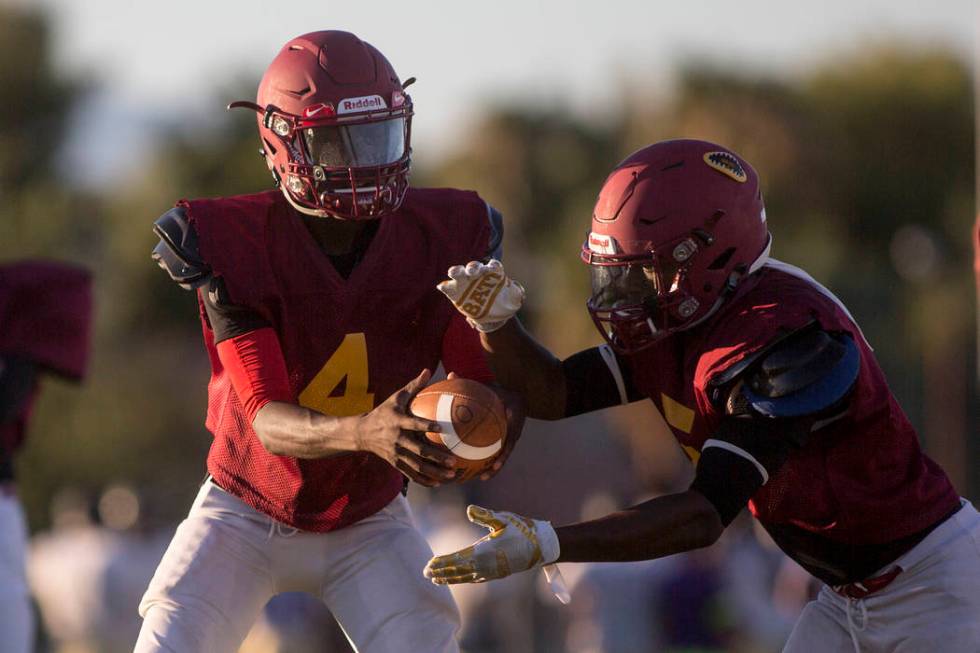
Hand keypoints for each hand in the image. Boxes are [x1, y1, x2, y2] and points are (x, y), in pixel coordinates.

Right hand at [356, 369, 457, 486]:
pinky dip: (424, 480)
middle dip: (436, 457)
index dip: (426, 425)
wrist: (362, 433)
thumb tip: (428, 370)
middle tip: (454, 461)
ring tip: (451, 475)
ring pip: (417, 466)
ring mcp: (396, 454)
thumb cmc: (384, 412)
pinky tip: (438, 483)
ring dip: (434, 472)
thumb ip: (413, 386)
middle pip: (418, 450)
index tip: (441, 427)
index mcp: (398, 422)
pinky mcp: (395, 463)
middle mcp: (397, 439)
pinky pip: (411, 474)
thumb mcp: (396, 398)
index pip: (413, 424)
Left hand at [424, 505, 558, 583]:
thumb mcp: (503, 519)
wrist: (541, 546)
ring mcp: (492, 572)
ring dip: (450, 578)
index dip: (442, 563)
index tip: (429, 564)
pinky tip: (458, 578)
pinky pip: (475, 579)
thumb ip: (485, 515)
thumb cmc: (522, 529)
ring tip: (436, 579)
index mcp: (485, 552)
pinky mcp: (497, 574)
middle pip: (458, 571)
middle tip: (425, 573)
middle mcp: (486, 565)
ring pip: (466, 577)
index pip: (457, 559)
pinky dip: (463, 579)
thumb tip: (469, 509)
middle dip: (441, 572)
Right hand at [437, 259, 524, 332]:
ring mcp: (465, 282)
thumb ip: (517, 295)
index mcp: (493, 273)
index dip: (492, 266)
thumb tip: (521, 296)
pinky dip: (445, 286)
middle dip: (473, 266)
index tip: (493, 268)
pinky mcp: (456, 292)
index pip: (492, 265)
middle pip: (474, 266)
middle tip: (473, 270)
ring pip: (459, 272)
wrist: (493, 317)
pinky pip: (449, 287)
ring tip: (453, 273)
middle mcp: (478, 274)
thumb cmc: (504, 305)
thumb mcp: (514, 300)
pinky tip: (443, 286)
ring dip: (456, 271)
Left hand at [444, 372, 524, 480]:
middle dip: (498, 464)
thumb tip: (450, 374)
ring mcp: (513, 437)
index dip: (502, 449)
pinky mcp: (509, 440)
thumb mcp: (487, 386)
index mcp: (513, 417)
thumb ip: (469, 384)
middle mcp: (515, 430)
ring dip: (495, 468)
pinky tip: (480, 469)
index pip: (510, 435)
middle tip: (485, 475)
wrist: (516, 394)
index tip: (494, 459)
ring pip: (505, 455)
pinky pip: (500, 452)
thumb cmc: (497, 390)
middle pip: (508, 450)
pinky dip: (492, 460)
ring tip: (482, 478)